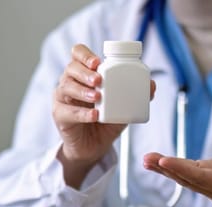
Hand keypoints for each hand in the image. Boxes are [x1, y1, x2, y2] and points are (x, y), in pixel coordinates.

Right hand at [53, 44, 155, 187]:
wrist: (94, 147)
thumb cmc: (105, 121)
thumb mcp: (123, 107)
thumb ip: (135, 96)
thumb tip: (151, 85)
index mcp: (84, 74)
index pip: (78, 54)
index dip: (85, 55)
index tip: (98, 62)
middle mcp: (70, 82)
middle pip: (71, 68)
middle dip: (85, 72)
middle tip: (99, 80)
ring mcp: (62, 99)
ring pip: (66, 87)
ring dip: (82, 90)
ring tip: (97, 97)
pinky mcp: (60, 116)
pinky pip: (67, 112)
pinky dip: (82, 113)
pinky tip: (94, 115)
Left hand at [143, 144, 211, 204]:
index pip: (202, 178)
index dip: (183, 169)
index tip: (165, 161)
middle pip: (188, 180)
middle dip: (167, 170)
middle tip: (148, 159)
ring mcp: (211, 187)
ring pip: (184, 178)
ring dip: (165, 169)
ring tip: (146, 159)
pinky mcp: (208, 178)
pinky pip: (187, 173)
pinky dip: (172, 167)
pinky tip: (157, 161)